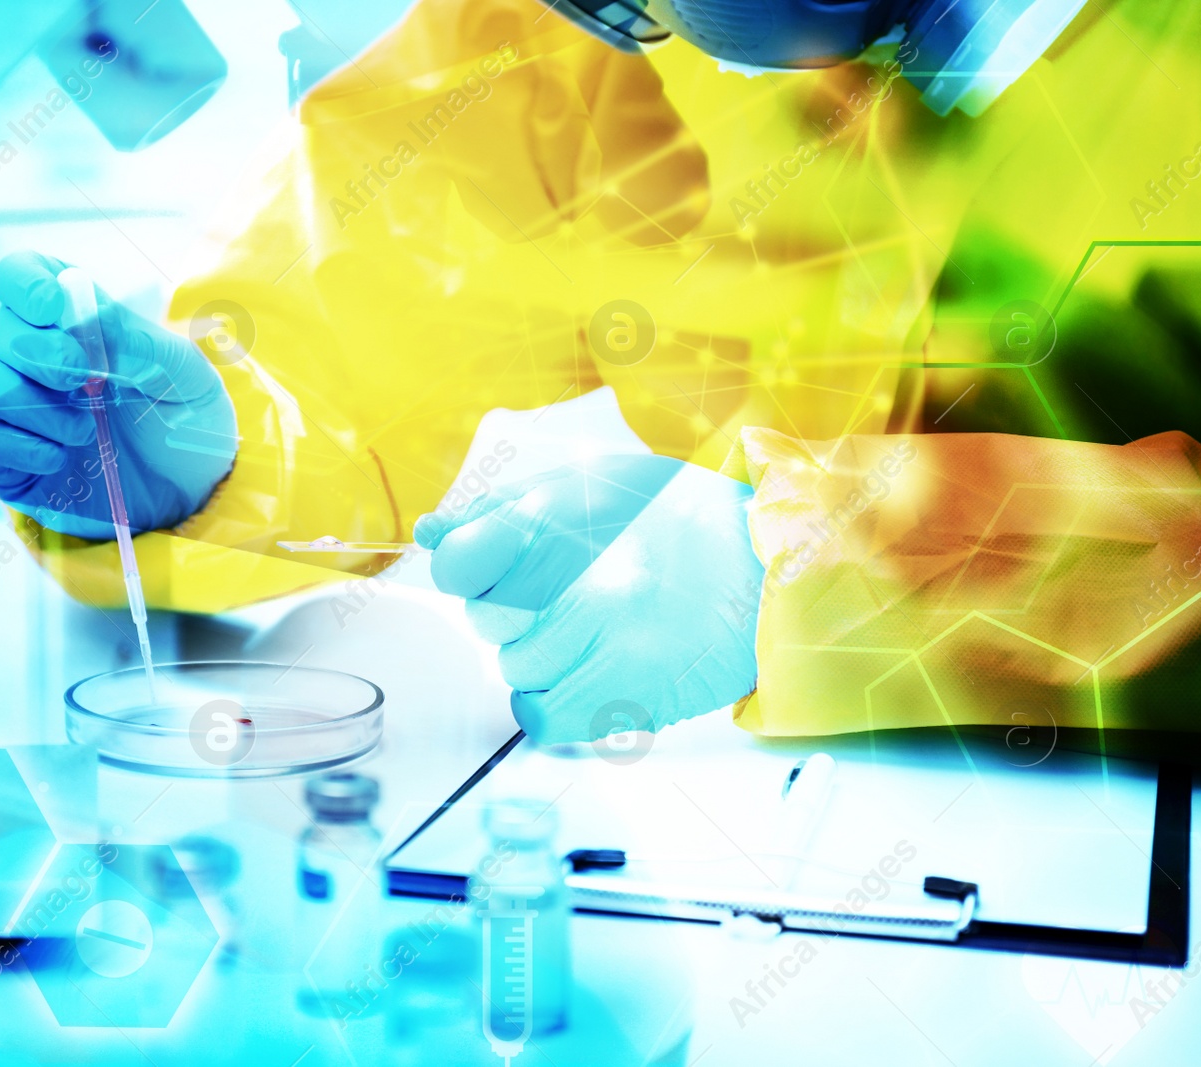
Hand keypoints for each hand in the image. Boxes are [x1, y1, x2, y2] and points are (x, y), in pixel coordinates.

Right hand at [0, 251, 237, 538]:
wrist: (192, 492)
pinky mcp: (11, 458)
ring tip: (87, 431)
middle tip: (86, 378)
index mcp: (75, 322)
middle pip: (1, 334)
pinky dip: (20, 447)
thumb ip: (139, 341)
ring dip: (36, 407)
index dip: (24, 283)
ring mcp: (20, 409)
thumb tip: (86, 318)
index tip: (52, 307)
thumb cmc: (186, 420)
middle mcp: (37, 359)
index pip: (21, 277)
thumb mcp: (184, 374)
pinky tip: (59, 458)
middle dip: (39, 353)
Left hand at [415, 455, 764, 743]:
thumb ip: (503, 510)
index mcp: (563, 522)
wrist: (768, 566)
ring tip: (588, 630)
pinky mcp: (628, 693)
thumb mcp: (588, 485)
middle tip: (564, 594)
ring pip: (515, 667)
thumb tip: (433, 534)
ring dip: (539, 655)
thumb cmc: (675, 520)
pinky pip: (542, 716)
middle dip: (512, 611)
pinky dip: (547, 703)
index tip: (490, 571)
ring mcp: (605, 642)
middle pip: (486, 620)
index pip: (462, 563)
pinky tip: (576, 676)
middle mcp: (579, 583)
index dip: (468, 570)